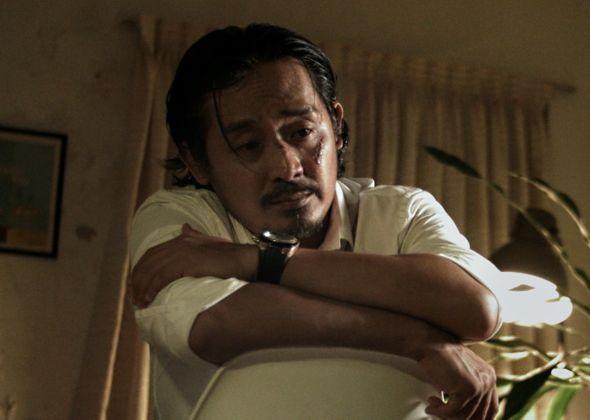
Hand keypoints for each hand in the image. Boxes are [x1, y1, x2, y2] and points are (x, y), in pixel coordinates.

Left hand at [130, 224, 255, 307]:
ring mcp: (182, 251)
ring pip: (152, 271)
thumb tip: (184, 227)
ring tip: (140, 303)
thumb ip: (194, 236)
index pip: (152, 253)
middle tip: (135, 297)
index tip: (137, 284)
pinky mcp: (186, 263)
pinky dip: (152, 289)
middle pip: (148, 262)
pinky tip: (149, 299)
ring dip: (142, 288)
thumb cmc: (230, 256)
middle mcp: (179, 242)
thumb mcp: (208, 243)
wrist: (244, 260)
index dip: (141, 269)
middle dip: (138, 280)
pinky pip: (162, 277)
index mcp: (182, 238)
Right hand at [418, 341, 497, 418]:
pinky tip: (431, 403)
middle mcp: (488, 381)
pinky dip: (439, 411)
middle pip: (479, 416)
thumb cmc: (440, 357)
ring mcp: (479, 385)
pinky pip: (452, 411)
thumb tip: (468, 412)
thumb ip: (471, 387)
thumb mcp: (462, 372)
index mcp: (490, 377)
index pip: (491, 409)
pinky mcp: (466, 389)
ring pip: (464, 416)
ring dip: (445, 415)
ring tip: (433, 406)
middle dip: (458, 419)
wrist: (430, 343)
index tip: (462, 419)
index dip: (478, 418)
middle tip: (443, 414)